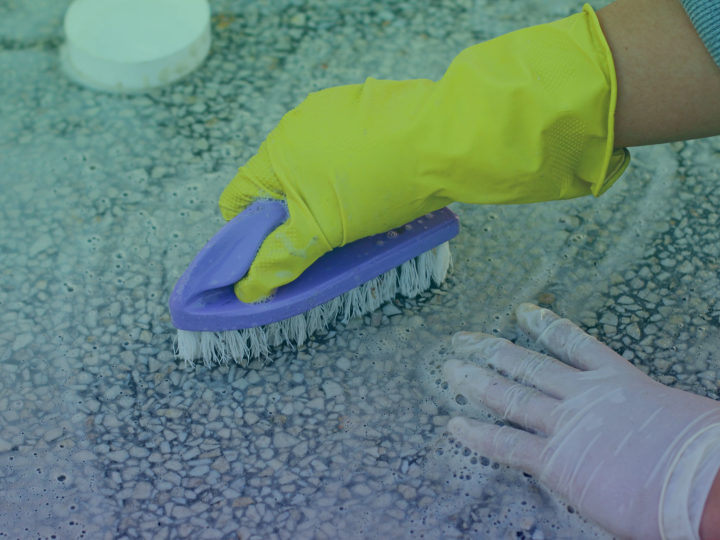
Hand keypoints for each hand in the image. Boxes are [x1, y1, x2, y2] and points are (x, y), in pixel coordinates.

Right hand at [219, 5, 627, 301]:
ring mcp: (328, 112)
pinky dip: (347, 167)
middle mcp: (293, 127)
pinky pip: (338, 146)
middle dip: (291, 214)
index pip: (236, 200)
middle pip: (274, 185)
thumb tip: (248, 288)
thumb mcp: (325, 230)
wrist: (445, 139)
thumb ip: (283, 257)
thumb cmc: (380, 185)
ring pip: (309, 166)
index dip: (246, 234)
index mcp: (275, 155)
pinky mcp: (359, 106)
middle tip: (324, 236)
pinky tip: (375, 179)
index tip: (272, 254)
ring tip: (358, 208)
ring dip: (320, 191)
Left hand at [444, 303, 719, 538]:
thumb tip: (642, 423)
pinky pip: (507, 445)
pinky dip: (478, 436)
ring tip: (450, 369)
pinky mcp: (556, 459)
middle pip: (528, 364)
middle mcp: (584, 395)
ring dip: (477, 382)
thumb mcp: (676, 414)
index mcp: (618, 379)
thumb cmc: (704, 451)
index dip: (546, 325)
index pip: (574, 343)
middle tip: (463, 338)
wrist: (703, 480)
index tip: (524, 310)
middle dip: (492, 349)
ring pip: (511, 396)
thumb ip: (645, 410)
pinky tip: (455, 425)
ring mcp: (566, 424)